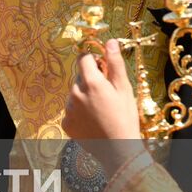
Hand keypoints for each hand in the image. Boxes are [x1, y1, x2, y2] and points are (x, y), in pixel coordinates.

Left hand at [64, 40, 145, 175]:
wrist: (119, 150)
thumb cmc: (126, 118)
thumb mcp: (124, 89)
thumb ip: (115, 63)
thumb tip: (110, 41)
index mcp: (91, 82)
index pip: (84, 59)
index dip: (94, 61)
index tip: (102, 69)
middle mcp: (75, 93)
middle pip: (80, 78)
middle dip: (91, 81)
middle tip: (106, 96)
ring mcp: (69, 109)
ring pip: (75, 94)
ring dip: (85, 97)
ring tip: (101, 111)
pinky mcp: (66, 123)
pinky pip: (71, 111)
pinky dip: (80, 113)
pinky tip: (94, 121)